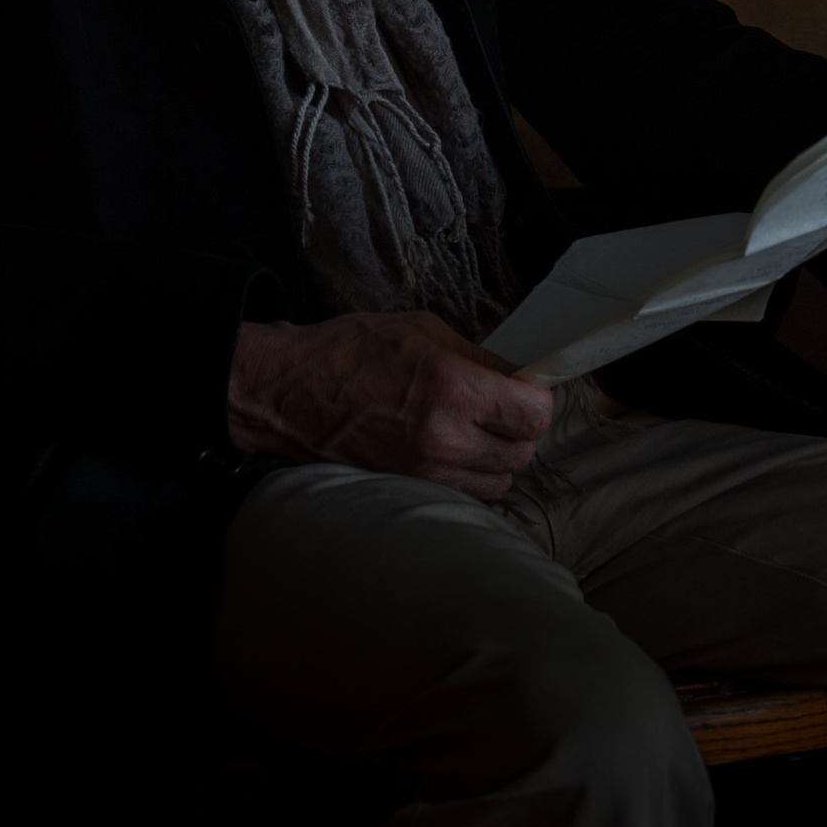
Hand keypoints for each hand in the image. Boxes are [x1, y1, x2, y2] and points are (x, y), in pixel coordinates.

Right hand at [226, 309, 553, 499]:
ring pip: (499, 483)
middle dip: (520, 429)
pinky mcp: (409, 491)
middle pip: (522, 453)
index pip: (534, 415)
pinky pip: (466, 495)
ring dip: (498, 459)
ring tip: (476, 432)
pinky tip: (454, 452)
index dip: (539, 400)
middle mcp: (446, 438)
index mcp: (455, 389)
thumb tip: (518, 374)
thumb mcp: (422, 330)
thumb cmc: (350, 352)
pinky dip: (471, 478)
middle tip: (503, 408)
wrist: (288, 395)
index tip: (528, 389)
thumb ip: (478, 356)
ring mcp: (426, 472)